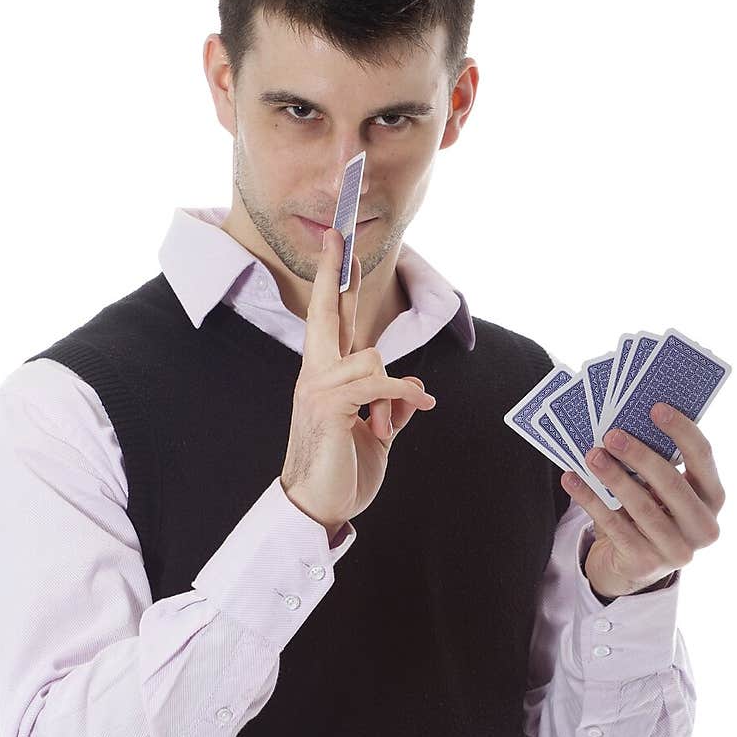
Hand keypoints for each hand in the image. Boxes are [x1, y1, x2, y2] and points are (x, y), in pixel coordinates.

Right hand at [280, 226, 436, 535]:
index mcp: (326, 374)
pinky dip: (405, 398)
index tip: (338, 242)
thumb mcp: (376, 431)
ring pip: (372, 356)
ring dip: (394, 392)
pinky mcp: (329, 405)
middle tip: (338, 230)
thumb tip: (415, 392)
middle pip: (326, 309)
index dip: (336, 279)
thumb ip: (392, 405)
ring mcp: (318, 386)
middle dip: (333, 270)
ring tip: (382, 427)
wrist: (318, 506)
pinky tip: (420, 409)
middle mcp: (316, 373)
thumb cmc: (342, 470)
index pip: (332, 317)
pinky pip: (381, 383)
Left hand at [561, 403, 725, 599]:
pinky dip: (591, 500)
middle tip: (612, 435)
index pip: (703, 457)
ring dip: (613, 477)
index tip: (655, 408)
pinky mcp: (646, 564)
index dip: (681, 430)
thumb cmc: (651, 511)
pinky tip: (573, 481)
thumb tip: (627, 421)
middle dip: (640, 456)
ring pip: (642, 507)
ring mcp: (676, 550)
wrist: (632, 564)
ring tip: (591, 456)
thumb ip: (658, 462)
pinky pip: (614, 526)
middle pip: (671, 484)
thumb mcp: (661, 490)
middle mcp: (703, 527)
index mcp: (713, 498)